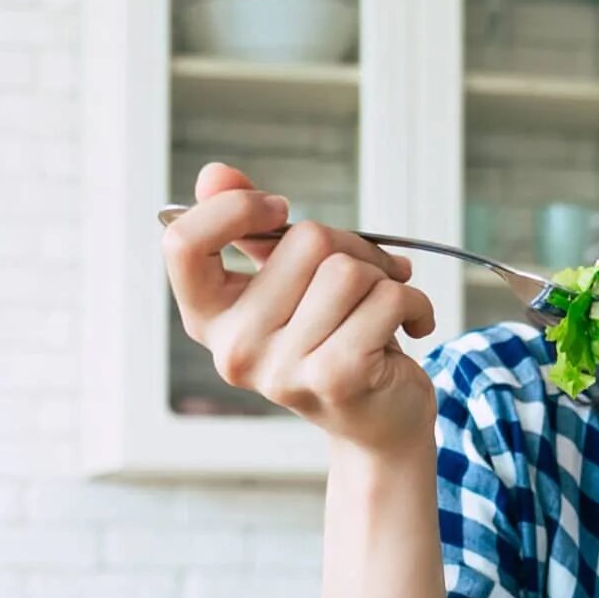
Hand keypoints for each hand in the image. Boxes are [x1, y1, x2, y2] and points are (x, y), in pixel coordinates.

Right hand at [160, 162, 438, 456]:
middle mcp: (234, 349)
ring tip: (384, 307)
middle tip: (365, 278)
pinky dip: (415, 303)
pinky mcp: (335, 377)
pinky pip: (386, 298)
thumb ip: (247, 227)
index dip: (235, 209)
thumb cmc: (333, 340)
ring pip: (348, 269)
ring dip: (385, 277)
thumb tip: (214, 173)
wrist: (378, 424)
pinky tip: (411, 326)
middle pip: (302, 239)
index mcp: (210, 319)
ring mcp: (281, 369)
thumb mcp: (286, 282)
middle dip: (351, 246)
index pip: (183, 244)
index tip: (277, 210)